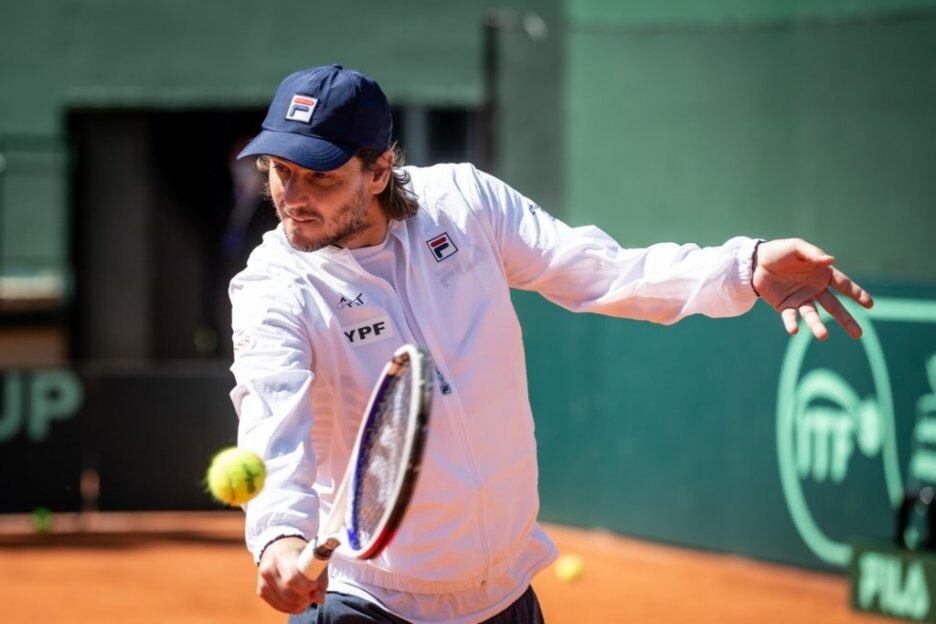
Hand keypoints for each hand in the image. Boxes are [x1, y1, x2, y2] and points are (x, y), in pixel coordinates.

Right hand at [257, 537, 327, 613]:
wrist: (278, 547)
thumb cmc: (300, 554)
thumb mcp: (314, 559)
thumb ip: (320, 579)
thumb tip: (319, 600)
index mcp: (283, 555)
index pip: (292, 578)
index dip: (306, 586)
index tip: (314, 585)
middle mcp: (269, 568)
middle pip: (288, 593)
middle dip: (304, 598)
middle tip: (312, 594)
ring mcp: (263, 580)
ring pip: (284, 602)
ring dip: (299, 605)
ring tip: (306, 597)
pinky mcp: (261, 591)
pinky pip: (278, 606)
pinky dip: (290, 607)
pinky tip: (297, 600)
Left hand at [752, 238, 872, 339]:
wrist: (756, 261)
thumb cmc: (780, 252)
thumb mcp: (797, 247)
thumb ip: (813, 254)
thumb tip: (830, 260)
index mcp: (822, 274)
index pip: (844, 285)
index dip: (856, 293)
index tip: (869, 304)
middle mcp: (815, 289)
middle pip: (834, 306)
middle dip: (846, 320)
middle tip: (858, 334)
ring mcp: (801, 299)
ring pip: (813, 315)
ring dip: (817, 325)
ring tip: (823, 336)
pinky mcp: (785, 306)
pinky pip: (790, 316)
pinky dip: (792, 323)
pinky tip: (794, 330)